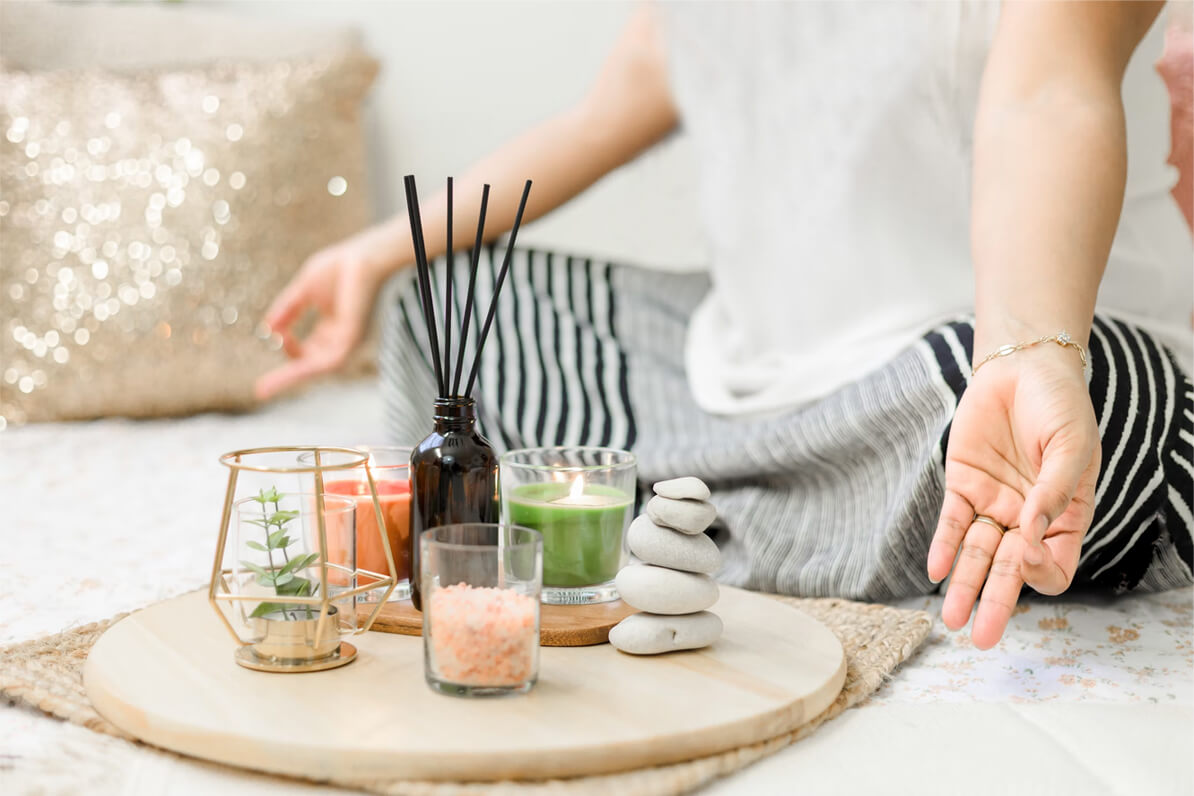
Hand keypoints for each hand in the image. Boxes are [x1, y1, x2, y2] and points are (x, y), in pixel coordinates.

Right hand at [255, 224, 403, 399]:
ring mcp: (348, 340)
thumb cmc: (339, 268)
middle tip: (260, 392)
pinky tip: (291, 372)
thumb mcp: (303, 291)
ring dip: (292, 378)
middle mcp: (340, 339)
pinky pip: (330, 361)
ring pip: (318, 368)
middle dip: (286, 377)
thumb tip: (267, 330)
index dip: (289, 349)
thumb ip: (287, 310)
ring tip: (266, 389)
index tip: (274, 335)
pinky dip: (309, 368)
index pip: (308, 352)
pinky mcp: (353, 338)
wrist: (363, 256)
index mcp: (332, 329)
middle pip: (311, 365)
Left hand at [927, 341, 1099, 648]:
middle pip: (1008, 572)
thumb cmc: (1060, 408)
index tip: (1028, 553)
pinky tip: (936, 570)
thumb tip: (1030, 537)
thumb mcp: (1072, 448)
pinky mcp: (963, 484)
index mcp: (1064, 517)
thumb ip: (1052, 493)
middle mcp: (1027, 519)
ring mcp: (993, 504)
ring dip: (963, 585)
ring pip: (975, 555)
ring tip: (951, 619)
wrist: (1024, 368)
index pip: (1053, 565)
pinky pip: (951, 522)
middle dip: (995, 603)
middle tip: (980, 638)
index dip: (1041, 571)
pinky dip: (943, 545)